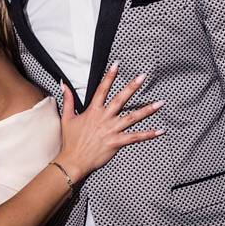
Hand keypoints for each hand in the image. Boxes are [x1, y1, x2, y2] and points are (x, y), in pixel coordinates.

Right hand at [55, 63, 164, 181]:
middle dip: (132, 87)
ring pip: (132, 117)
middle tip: (142, 77)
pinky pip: (135, 137)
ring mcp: (111, 130)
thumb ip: (68, 100)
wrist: (73, 161)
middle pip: (120, 99)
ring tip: (160, 103)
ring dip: (147, 110)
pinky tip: (160, 131)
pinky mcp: (116, 142)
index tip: (116, 64)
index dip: (109, 76)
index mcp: (93, 111)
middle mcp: (104, 118)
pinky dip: (148, 134)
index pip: (102, 89)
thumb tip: (64, 85)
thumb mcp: (67, 118)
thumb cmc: (70, 141)